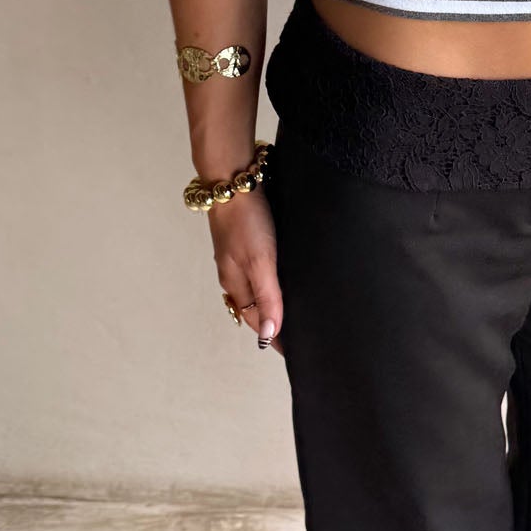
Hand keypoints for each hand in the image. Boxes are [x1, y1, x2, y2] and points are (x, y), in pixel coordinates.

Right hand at [208, 187, 285, 355]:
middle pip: (254, 306)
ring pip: (257, 287)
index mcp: (235, 283)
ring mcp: (240, 254)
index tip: (293, 351)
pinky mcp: (249, 238)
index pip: (256, 321)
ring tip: (294, 311)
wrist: (233, 179)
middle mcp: (235, 272)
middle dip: (272, 322)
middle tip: (297, 335)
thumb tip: (270, 333)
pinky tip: (286, 275)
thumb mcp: (260, 262)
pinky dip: (272, 279)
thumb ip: (267, 297)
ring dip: (272, 302)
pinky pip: (261, 268)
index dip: (274, 336)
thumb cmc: (246, 220)